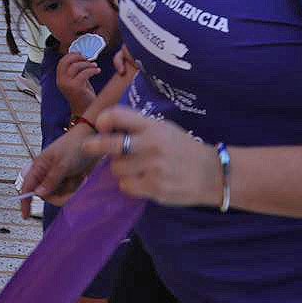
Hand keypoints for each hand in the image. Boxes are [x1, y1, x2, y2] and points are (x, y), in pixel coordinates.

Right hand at [18, 128, 98, 204]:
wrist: (94, 139)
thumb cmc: (74, 146)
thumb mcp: (62, 164)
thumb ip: (50, 180)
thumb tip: (38, 194)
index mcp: (39, 166)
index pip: (27, 186)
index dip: (25, 201)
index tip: (26, 216)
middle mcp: (47, 173)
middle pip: (46, 195)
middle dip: (60, 196)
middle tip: (73, 189)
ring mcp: (59, 178)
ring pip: (60, 195)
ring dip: (71, 191)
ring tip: (81, 180)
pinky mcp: (70, 180)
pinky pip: (70, 192)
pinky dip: (77, 189)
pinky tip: (84, 179)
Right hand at [54, 50, 100, 112]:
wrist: (85, 112)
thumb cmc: (83, 97)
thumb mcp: (77, 81)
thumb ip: (77, 71)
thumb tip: (81, 57)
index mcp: (59, 79)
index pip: (61, 62)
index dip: (71, 55)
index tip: (81, 55)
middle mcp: (61, 81)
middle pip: (66, 61)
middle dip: (77, 57)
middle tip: (87, 58)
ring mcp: (67, 85)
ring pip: (76, 66)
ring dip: (87, 64)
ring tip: (95, 66)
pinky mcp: (76, 88)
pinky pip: (84, 73)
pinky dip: (92, 70)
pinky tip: (98, 71)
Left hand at [84, 107, 222, 206]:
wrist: (213, 174)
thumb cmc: (182, 149)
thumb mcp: (164, 129)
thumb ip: (138, 128)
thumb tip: (105, 131)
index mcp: (153, 126)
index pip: (118, 115)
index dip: (104, 120)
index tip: (102, 127)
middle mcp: (152, 144)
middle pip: (110, 144)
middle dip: (94, 146)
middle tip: (88, 147)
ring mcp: (153, 167)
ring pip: (116, 168)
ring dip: (120, 169)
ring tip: (135, 168)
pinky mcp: (155, 187)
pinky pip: (126, 186)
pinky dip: (130, 185)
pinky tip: (143, 181)